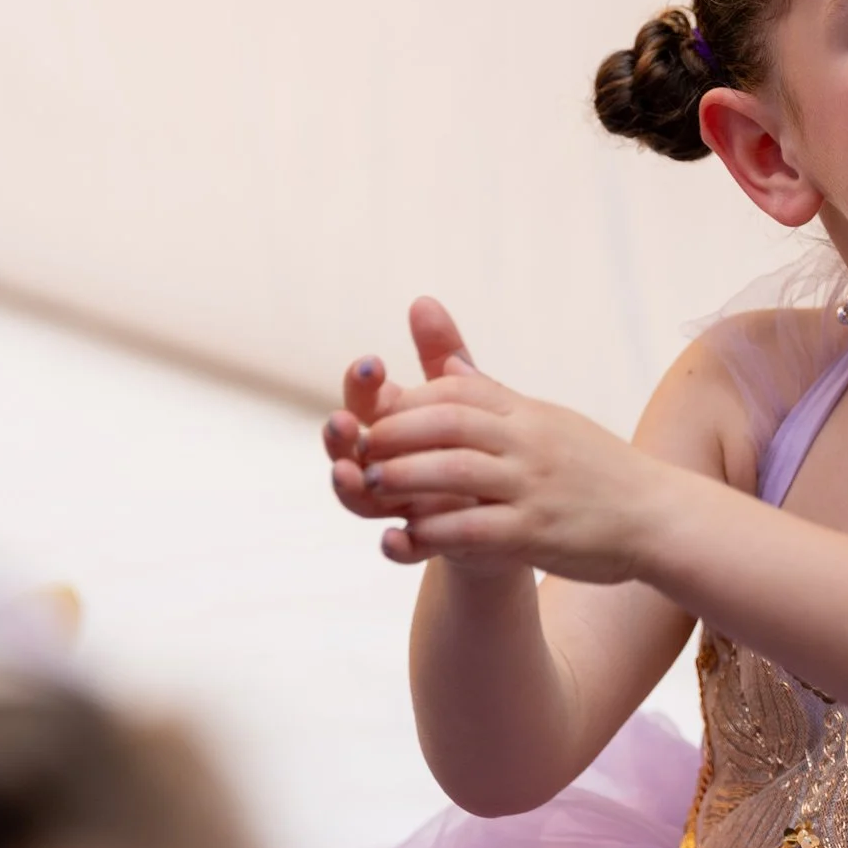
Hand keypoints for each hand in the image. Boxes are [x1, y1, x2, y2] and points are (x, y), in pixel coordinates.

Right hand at [324, 298, 480, 528]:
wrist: (508, 506)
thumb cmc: (475, 442)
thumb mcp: (467, 397)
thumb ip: (443, 355)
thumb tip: (423, 301)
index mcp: (393, 424)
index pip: (365, 398)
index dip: (362, 382)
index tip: (372, 362)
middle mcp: (385, 464)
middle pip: (349, 448)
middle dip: (339, 436)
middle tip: (340, 421)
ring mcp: (398, 505)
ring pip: (360, 497)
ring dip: (348, 485)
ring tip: (347, 473)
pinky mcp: (423, 541)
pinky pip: (402, 546)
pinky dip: (396, 545)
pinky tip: (393, 540)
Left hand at [342, 298, 668, 582]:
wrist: (660, 518)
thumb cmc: (601, 471)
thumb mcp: (550, 421)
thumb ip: (494, 396)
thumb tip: (449, 361)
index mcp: (529, 413)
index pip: (458, 390)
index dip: (409, 400)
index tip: (374, 412)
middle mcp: (530, 442)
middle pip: (448, 423)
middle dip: (395, 432)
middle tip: (355, 445)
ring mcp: (535, 486)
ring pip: (454, 472)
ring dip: (404, 476)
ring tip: (367, 485)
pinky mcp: (538, 532)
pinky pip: (474, 528)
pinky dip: (434, 530)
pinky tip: (403, 537)